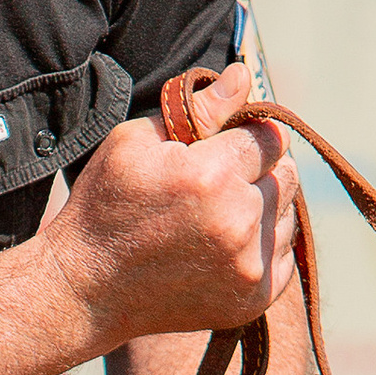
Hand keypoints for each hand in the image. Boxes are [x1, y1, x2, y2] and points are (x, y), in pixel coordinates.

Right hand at [44, 62, 296, 354]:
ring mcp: (249, 267)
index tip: (221, 148)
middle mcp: (238, 223)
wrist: (87, 291)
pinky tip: (223, 246)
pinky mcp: (253, 300)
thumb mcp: (136, 142)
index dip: (246, 137)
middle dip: (259, 170)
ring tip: (216, 216)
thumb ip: (200, 107)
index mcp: (211, 176)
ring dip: (263, 208)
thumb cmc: (106, 206)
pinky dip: (262, 247)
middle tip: (218, 182)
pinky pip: (283, 255)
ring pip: (288, 214)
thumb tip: (245, 74)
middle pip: (287, 174)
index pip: (269, 137)